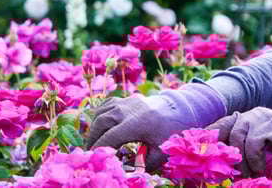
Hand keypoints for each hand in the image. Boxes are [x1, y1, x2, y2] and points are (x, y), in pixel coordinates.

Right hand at [87, 83, 225, 170]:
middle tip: (90, 152)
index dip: (100, 149)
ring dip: (94, 127)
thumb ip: (143, 165)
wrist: (181, 110)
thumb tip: (125, 171)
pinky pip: (106, 105)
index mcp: (137, 123)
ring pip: (101, 112)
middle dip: (93, 138)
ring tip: (94, 142)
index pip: (110, 137)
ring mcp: (126, 102)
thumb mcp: (161, 152)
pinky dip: (99, 115)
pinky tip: (100, 126)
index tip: (95, 158)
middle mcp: (128, 110)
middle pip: (101, 123)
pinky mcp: (126, 99)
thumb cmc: (171, 133)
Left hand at [207, 107, 271, 176]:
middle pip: (225, 132)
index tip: (203, 154)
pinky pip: (253, 145)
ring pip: (237, 140)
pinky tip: (261, 170)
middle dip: (224, 154)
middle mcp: (251, 114)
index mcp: (248, 117)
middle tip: (229, 174)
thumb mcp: (266, 145)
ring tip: (249, 175)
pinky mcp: (270, 128)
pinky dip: (254, 161)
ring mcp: (260, 119)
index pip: (221, 125)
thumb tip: (231, 165)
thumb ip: (249, 147)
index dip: (209, 137)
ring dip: (242, 162)